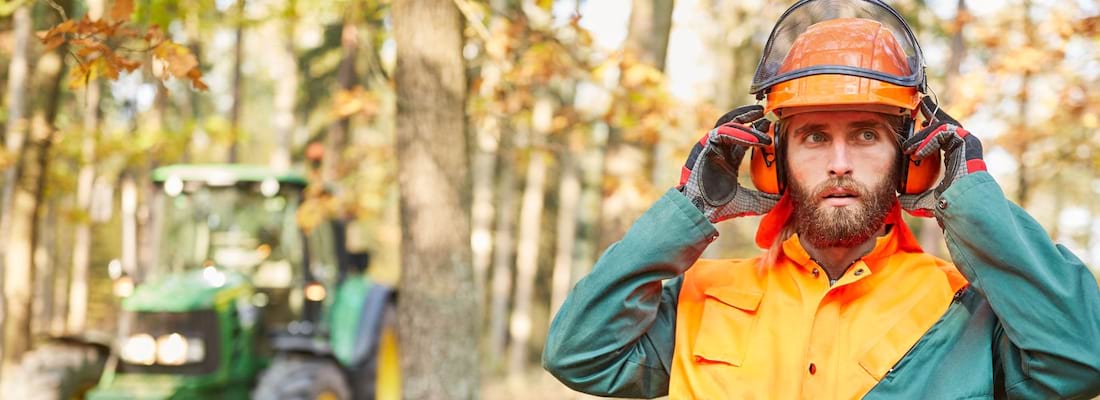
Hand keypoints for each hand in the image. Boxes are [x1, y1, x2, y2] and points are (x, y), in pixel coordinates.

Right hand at [679, 105, 779, 222]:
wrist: (701, 211)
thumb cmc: (718, 207)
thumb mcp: (749, 201)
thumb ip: (765, 199)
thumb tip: (785, 198)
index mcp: (726, 161)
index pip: (741, 140)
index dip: (755, 131)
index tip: (770, 126)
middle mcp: (717, 152)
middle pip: (733, 126)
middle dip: (748, 117)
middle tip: (765, 113)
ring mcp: (710, 148)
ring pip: (728, 126)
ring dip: (745, 121)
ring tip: (761, 116)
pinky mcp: (704, 148)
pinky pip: (722, 133)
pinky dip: (740, 134)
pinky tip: (755, 139)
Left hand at [899, 97, 985, 216]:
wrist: (965, 205)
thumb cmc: (951, 203)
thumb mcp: (927, 199)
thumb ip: (915, 197)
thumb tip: (900, 199)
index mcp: (956, 156)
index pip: (942, 135)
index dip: (928, 128)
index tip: (917, 120)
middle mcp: (963, 147)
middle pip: (945, 124)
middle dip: (931, 113)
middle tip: (919, 104)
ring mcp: (967, 142)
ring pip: (941, 127)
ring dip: (921, 135)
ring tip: (907, 147)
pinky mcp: (968, 141)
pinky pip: (944, 132)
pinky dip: (929, 140)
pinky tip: (918, 152)